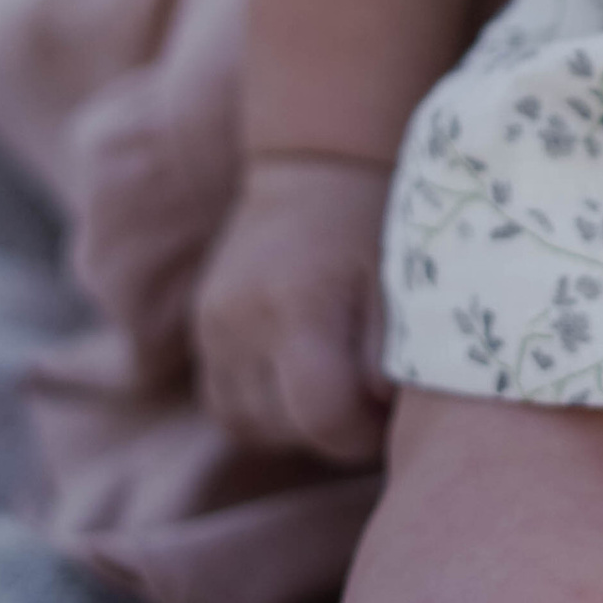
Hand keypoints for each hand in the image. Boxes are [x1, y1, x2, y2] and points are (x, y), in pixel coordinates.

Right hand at [192, 154, 393, 462]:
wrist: (317, 167)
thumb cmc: (372, 222)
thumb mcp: (399, 279)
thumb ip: (391, 351)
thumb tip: (379, 408)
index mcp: (299, 305)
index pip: (322, 416)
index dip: (363, 435)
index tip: (390, 418)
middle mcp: (244, 321)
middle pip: (284, 428)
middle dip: (334, 433)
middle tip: (370, 407)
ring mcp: (214, 326)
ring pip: (248, 424)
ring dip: (295, 429)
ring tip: (336, 394)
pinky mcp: (204, 328)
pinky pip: (224, 404)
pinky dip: (262, 413)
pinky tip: (299, 389)